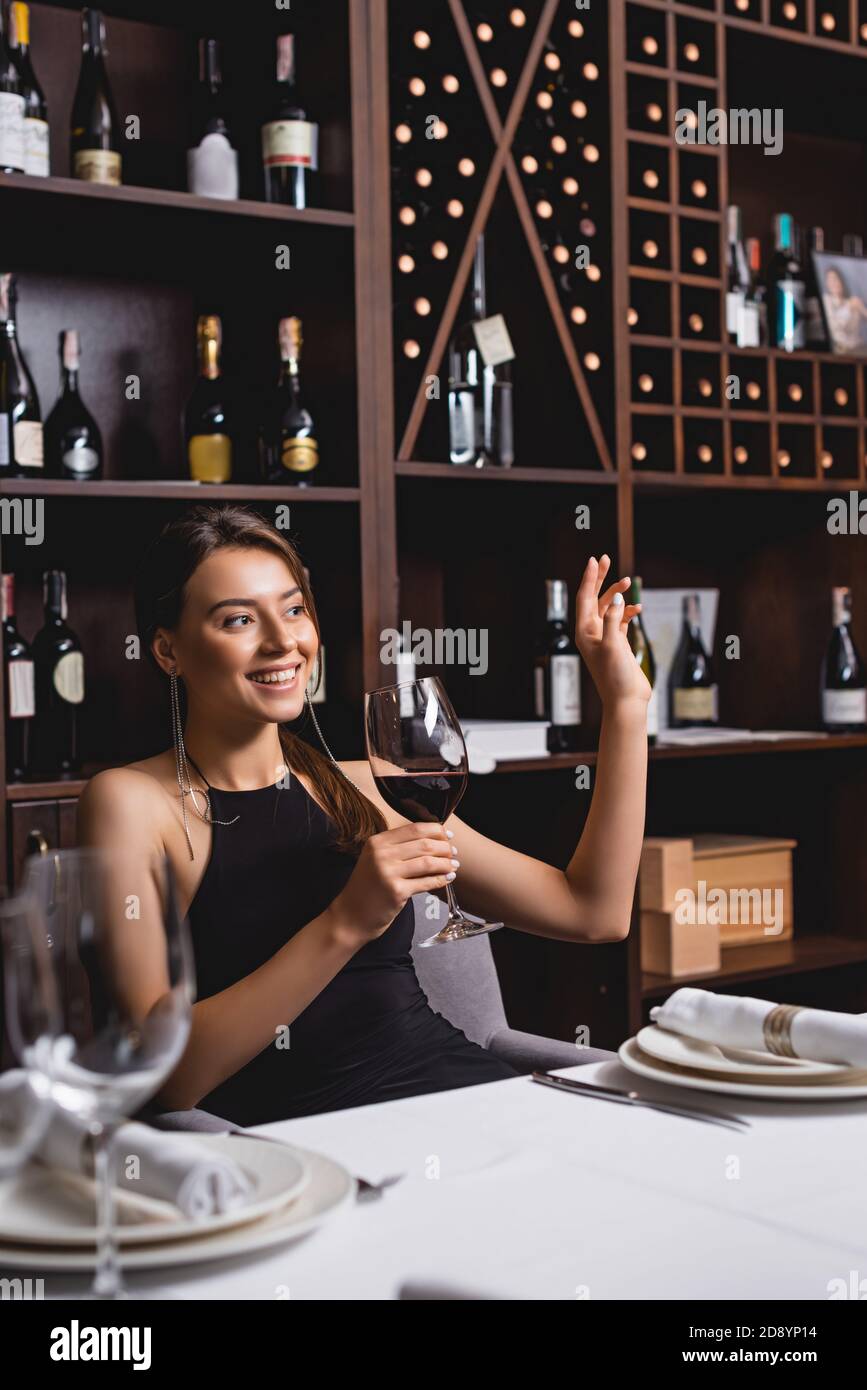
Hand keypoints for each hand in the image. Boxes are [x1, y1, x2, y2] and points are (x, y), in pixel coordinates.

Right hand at [327, 823, 457, 945]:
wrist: (350, 917)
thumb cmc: (367, 888)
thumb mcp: (375, 860)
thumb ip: (398, 848)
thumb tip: (435, 839)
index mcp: (377, 842)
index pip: (414, 828)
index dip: (436, 830)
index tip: (448, 836)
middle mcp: (381, 854)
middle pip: (424, 844)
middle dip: (445, 848)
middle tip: (454, 853)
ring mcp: (388, 873)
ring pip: (428, 862)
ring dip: (446, 863)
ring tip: (454, 865)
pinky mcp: (397, 892)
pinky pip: (427, 882)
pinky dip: (441, 880)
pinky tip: (447, 878)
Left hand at [574, 554, 651, 707]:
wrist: (626, 700)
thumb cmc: (615, 677)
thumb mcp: (612, 645)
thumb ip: (613, 619)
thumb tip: (617, 598)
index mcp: (584, 632)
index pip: (584, 598)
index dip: (589, 578)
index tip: (595, 561)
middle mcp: (592, 633)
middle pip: (594, 599)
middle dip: (601, 579)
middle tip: (607, 560)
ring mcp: (605, 637)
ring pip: (609, 608)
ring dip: (618, 595)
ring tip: (628, 582)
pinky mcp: (618, 643)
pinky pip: (621, 620)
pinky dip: (628, 612)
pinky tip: (638, 608)